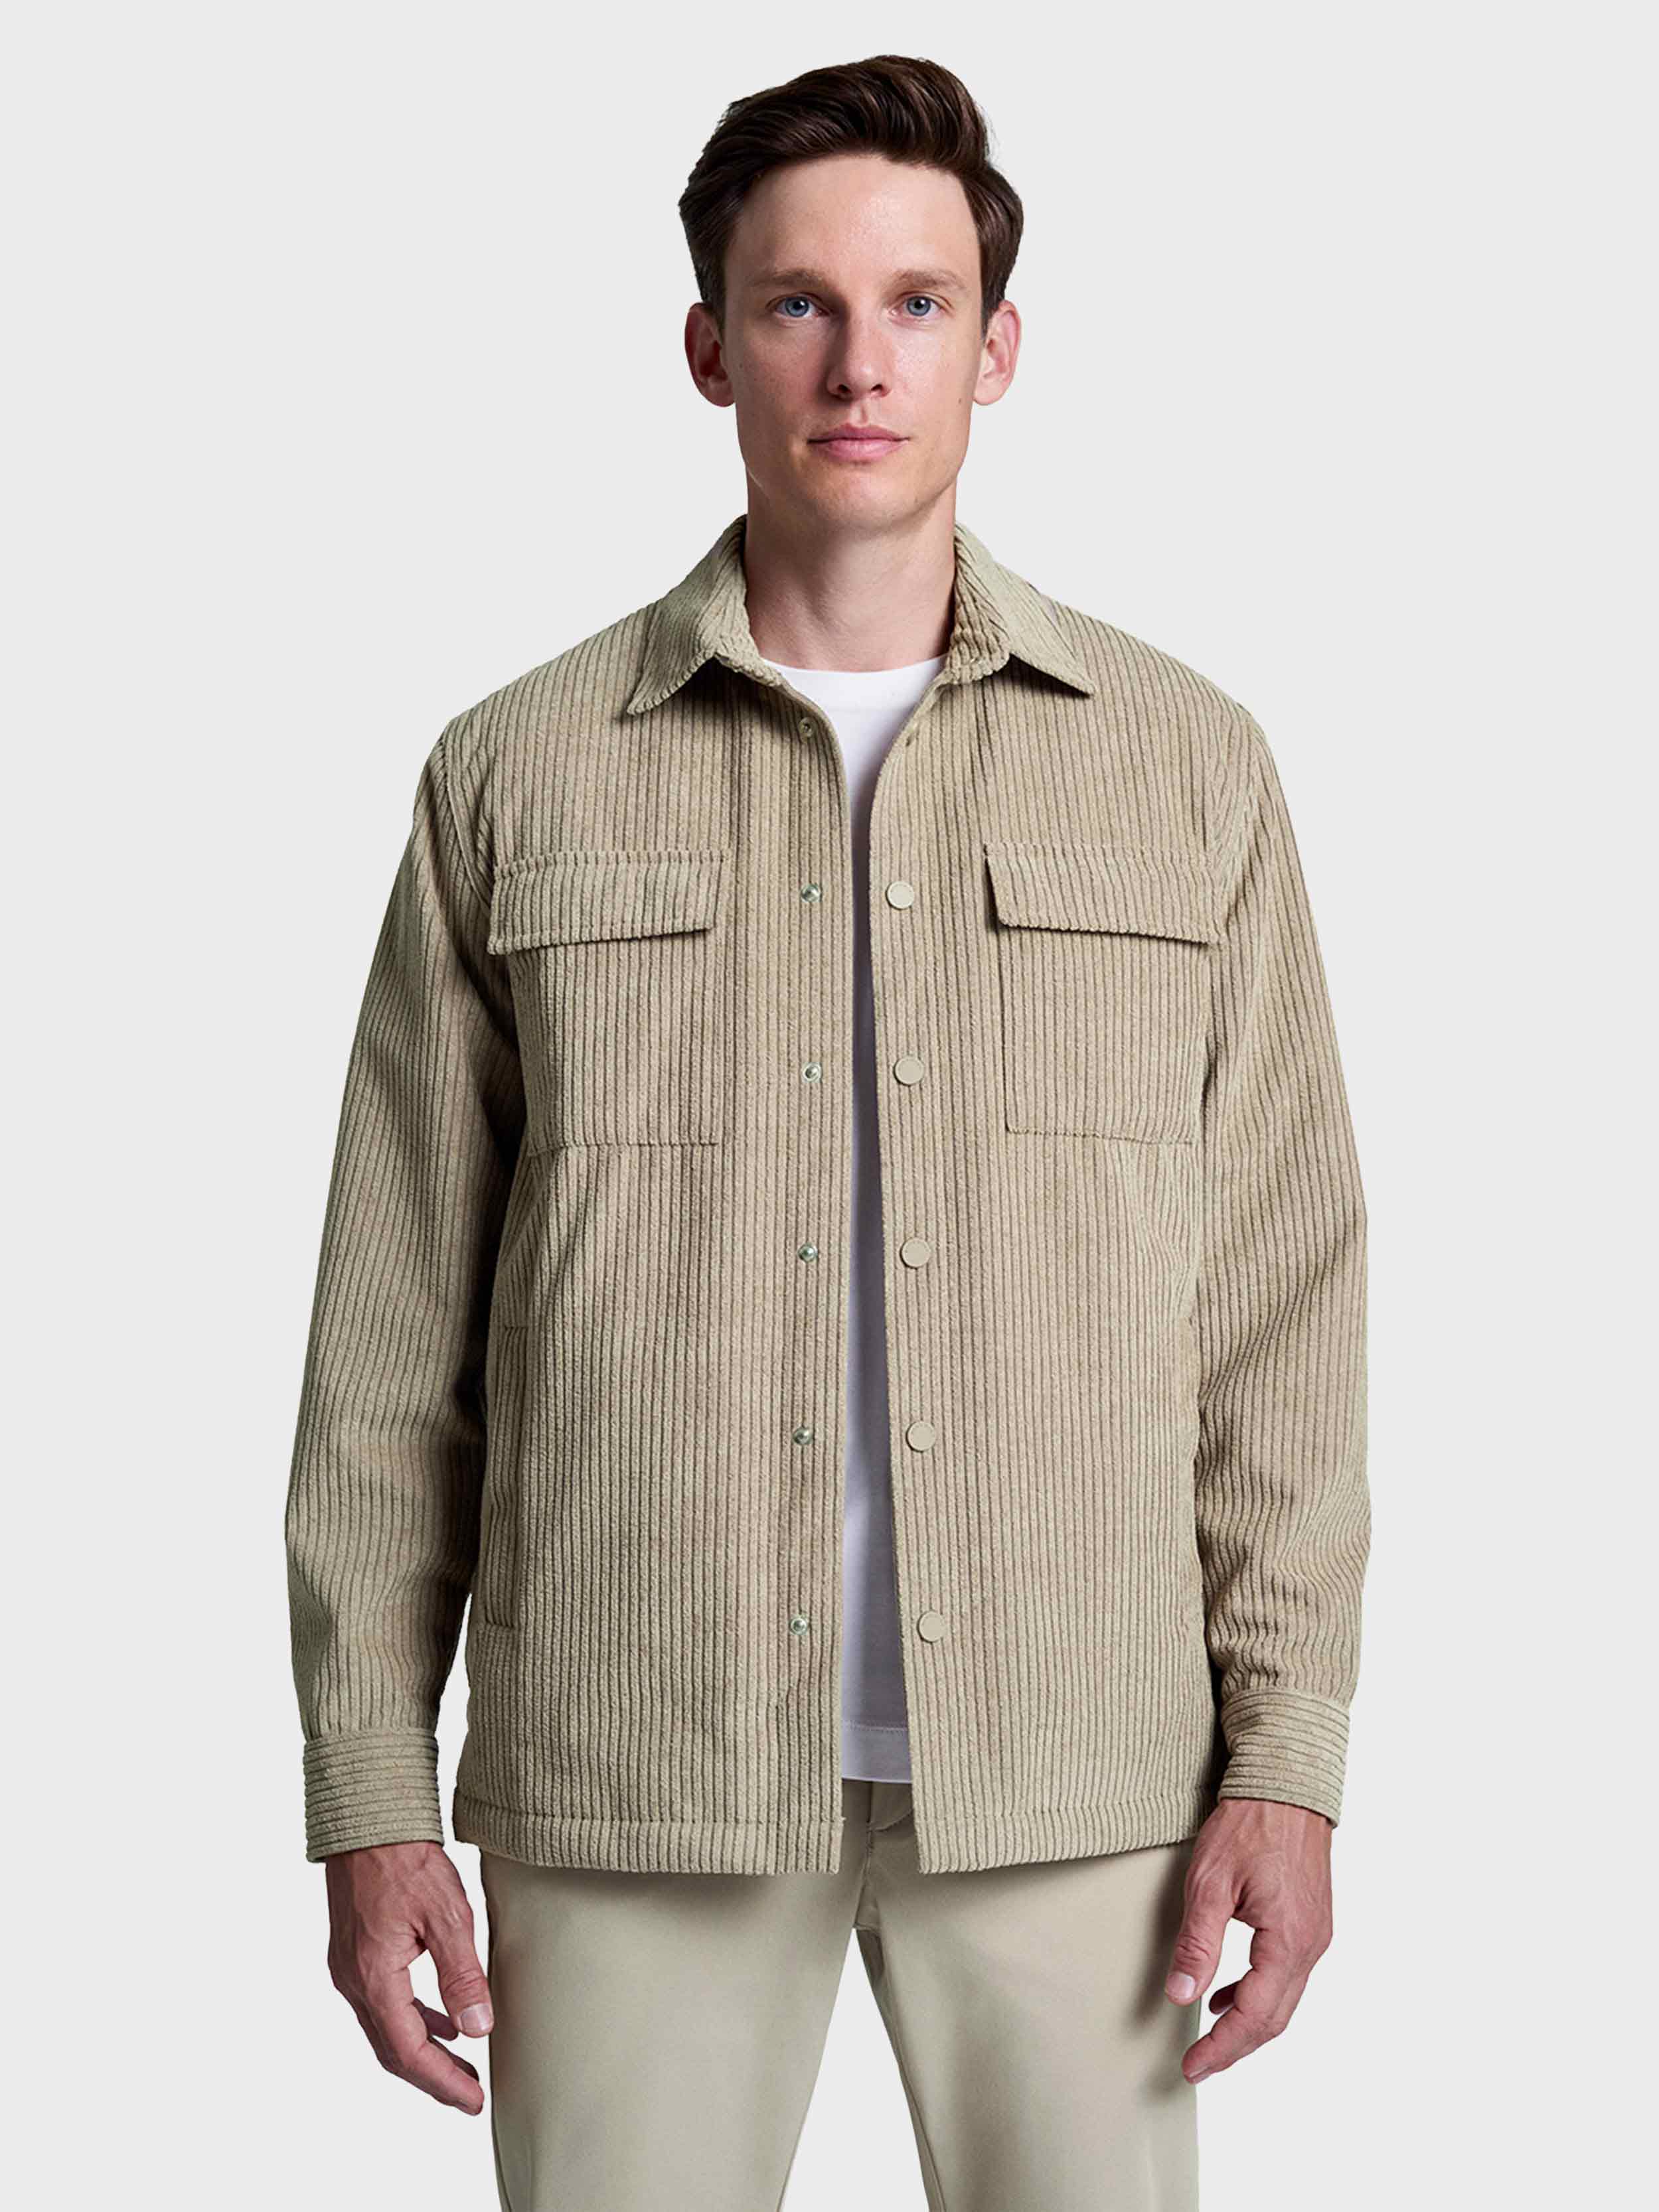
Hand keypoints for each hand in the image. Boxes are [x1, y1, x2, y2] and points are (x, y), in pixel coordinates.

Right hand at [324, 1839, 492, 2112]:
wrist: (367, 1820)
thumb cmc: (405, 1859)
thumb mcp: (447, 1914)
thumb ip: (462, 1975)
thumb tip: (479, 2029)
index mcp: (375, 1977)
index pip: (409, 2052)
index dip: (442, 2082)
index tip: (473, 2102)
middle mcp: (354, 1981)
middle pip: (392, 2051)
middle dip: (433, 2078)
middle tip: (470, 2095)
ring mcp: (349, 1968)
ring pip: (384, 2029)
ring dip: (422, 2052)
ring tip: (462, 2066)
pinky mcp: (353, 1954)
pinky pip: (381, 2004)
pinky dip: (411, 2021)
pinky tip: (439, 2020)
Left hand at [1163, 1796, 1332, 2082]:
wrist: (1286, 1786)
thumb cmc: (1250, 1825)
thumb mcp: (1211, 1882)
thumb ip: (1198, 1944)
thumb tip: (1181, 1995)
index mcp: (1289, 1941)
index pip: (1255, 2016)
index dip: (1222, 2047)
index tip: (1192, 2067)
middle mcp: (1311, 1945)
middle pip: (1275, 2019)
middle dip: (1235, 2047)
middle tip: (1197, 2064)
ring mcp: (1315, 1935)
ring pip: (1283, 2000)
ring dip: (1248, 2024)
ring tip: (1209, 2037)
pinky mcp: (1310, 1923)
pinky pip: (1286, 1975)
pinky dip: (1257, 1993)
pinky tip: (1228, 1993)